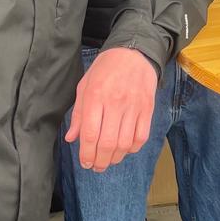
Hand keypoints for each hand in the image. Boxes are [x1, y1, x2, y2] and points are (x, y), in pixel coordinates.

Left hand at [66, 47, 158, 171]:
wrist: (134, 52)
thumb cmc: (105, 69)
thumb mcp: (85, 86)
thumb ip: (79, 114)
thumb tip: (71, 138)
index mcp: (96, 96)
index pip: (91, 134)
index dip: (87, 154)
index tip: (85, 163)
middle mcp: (115, 103)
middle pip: (108, 142)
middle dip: (100, 161)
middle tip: (96, 167)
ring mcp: (134, 106)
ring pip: (125, 143)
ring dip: (116, 158)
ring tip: (108, 161)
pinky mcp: (148, 108)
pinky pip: (141, 136)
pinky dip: (133, 148)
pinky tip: (125, 150)